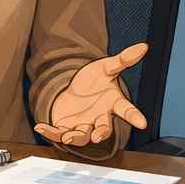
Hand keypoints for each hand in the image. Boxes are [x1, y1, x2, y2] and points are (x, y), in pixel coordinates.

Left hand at [35, 43, 149, 146]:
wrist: (74, 90)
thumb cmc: (94, 81)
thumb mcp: (106, 67)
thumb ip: (122, 60)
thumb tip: (144, 46)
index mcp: (112, 103)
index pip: (125, 110)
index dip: (134, 116)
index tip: (142, 123)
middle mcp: (99, 118)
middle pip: (103, 129)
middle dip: (101, 133)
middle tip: (98, 136)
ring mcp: (83, 125)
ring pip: (82, 136)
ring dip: (75, 137)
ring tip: (68, 136)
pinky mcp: (66, 128)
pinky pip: (59, 133)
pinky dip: (50, 132)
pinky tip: (40, 127)